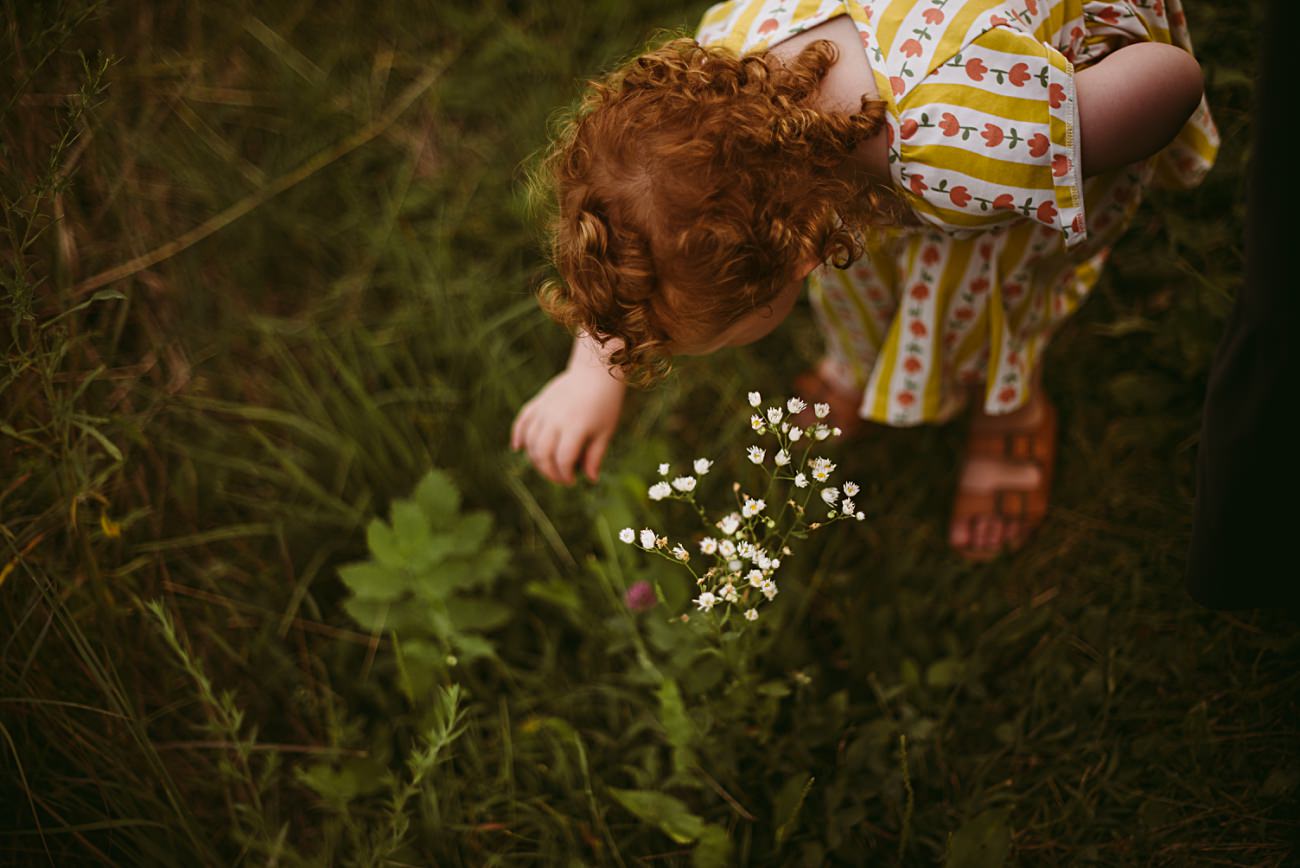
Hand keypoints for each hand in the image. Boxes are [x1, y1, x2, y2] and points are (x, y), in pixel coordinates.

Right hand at [511, 365, 625, 484]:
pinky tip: (518, 448)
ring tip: (547, 466)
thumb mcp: (605, 431)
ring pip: (530, 441)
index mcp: (576, 426)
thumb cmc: (605, 403)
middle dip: (549, 472)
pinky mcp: (538, 402)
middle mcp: (556, 419)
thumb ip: (595, 456)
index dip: (565, 475)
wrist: (595, 372)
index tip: (572, 481)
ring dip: (535, 458)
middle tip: (559, 478)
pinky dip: (517, 435)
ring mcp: (544, 410)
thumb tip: (591, 479)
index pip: (563, 459)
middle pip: (543, 453)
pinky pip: (522, 421)